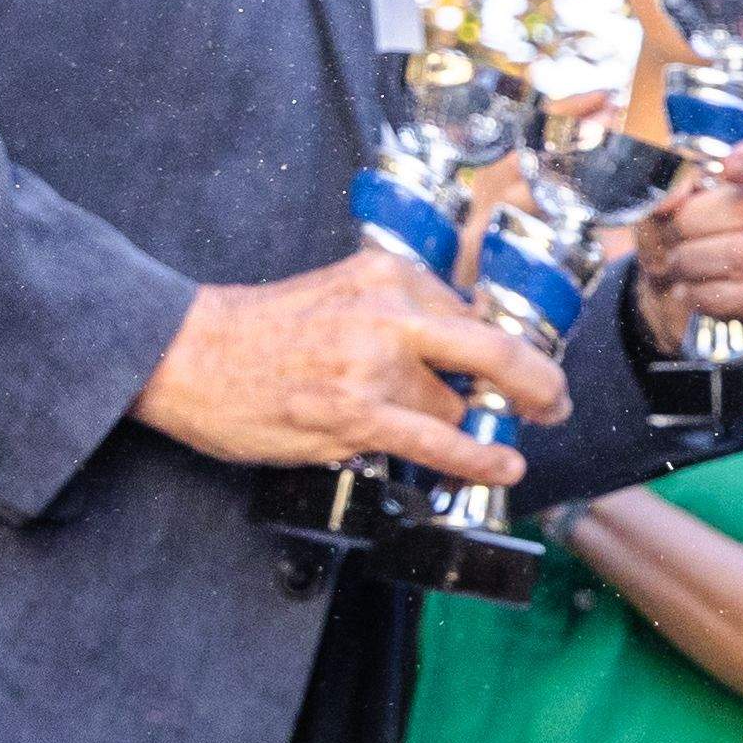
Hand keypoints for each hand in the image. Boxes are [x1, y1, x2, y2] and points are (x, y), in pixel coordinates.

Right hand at [131, 252, 553, 484]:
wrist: (188, 354)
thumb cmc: (263, 328)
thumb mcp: (344, 290)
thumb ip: (404, 310)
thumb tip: (468, 340)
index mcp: (390, 275)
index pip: (474, 314)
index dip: (508, 349)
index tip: (526, 368)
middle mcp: (390, 314)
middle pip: (496, 351)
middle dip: (539, 382)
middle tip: (554, 402)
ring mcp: (374, 367)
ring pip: (456, 407)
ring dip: (459, 427)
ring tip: (446, 435)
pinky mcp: (355, 417)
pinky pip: (439, 444)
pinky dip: (479, 460)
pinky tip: (504, 467)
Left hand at [629, 128, 742, 342]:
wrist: (736, 268)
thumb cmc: (715, 217)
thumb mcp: (698, 189)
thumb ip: (679, 184)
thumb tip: (663, 202)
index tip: (728, 167)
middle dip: (694, 222)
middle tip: (669, 232)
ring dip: (696, 260)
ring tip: (674, 262)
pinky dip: (707, 294)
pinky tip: (687, 289)